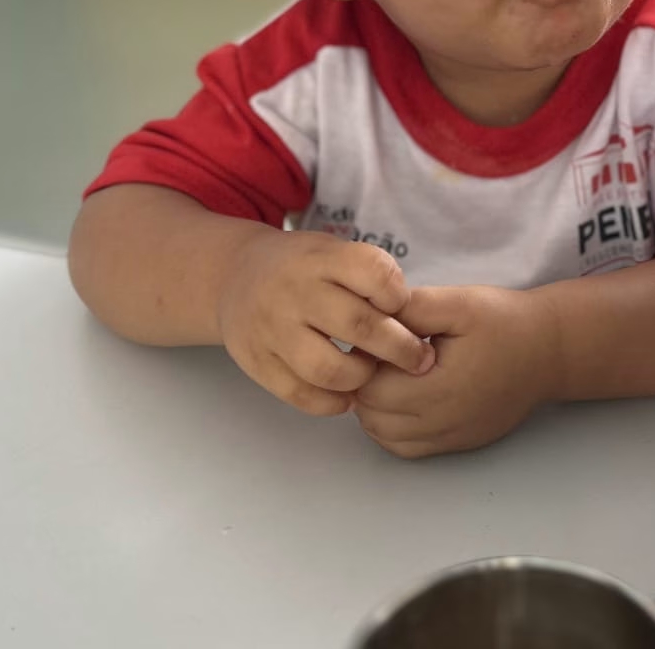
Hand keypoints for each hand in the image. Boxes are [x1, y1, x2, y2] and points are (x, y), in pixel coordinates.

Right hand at [217, 231, 434, 415]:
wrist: (234, 276)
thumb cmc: (302, 267)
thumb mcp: (333, 252)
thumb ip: (370, 277)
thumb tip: (416, 322)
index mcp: (319, 258)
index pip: (374, 273)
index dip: (398, 295)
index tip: (401, 309)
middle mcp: (293, 291)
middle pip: (359, 325)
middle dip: (401, 348)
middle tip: (420, 359)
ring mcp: (271, 329)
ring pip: (329, 369)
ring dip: (363, 378)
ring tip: (372, 373)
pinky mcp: (257, 362)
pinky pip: (300, 395)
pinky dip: (332, 403)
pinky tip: (347, 394)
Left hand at [353, 285, 560, 458]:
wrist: (549, 350)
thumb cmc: (505, 322)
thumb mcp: (459, 301)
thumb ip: (412, 307)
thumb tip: (370, 316)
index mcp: (438, 388)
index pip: (370, 388)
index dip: (365, 362)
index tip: (379, 338)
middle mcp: (441, 423)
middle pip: (372, 415)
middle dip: (367, 383)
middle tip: (384, 353)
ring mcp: (449, 438)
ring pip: (384, 436)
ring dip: (376, 408)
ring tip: (393, 374)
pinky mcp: (457, 444)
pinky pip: (407, 448)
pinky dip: (393, 428)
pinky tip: (405, 397)